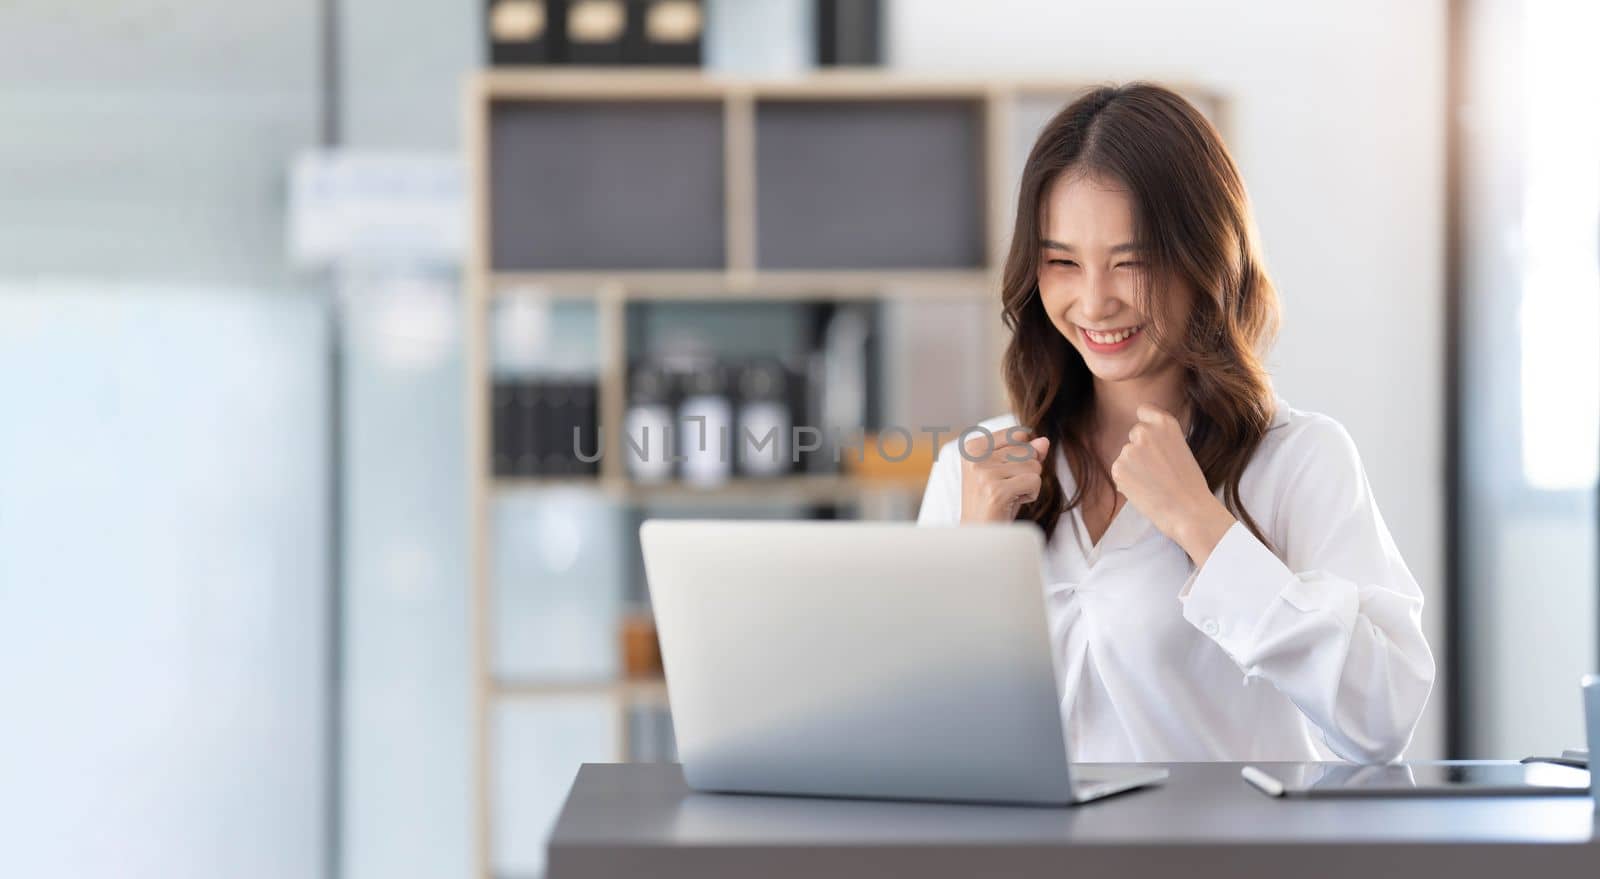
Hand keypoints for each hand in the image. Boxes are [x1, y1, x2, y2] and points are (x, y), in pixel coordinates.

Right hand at [959, 426, 1051, 522]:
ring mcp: (984, 473)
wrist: (980, 535)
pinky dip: (1031, 495)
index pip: (1018, 434)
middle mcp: (975, 457)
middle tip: (1004, 489)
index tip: (1001, 475)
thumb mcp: (1010, 471)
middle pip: (1028, 449)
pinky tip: (1012, 503)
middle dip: (1026, 471)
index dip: (1021, 456)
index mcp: (973, 447)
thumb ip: (1027, 452)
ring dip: (1029, 484)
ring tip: (1008, 497)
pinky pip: (1035, 481)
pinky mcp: (996, 490)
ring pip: (1034, 466)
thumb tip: (1044, 441)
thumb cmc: (994, 502)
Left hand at [1110, 404, 1235, 565]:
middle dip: (1141, 450)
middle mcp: (1144, 431)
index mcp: (1164, 422)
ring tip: (1155, 483)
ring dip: (1134, 467)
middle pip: (1134, 435)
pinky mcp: (1118, 468)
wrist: (1189, 511)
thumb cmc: (1190, 484)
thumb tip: (1139, 438)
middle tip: (1159, 471)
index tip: (1152, 438)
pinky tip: (1145, 491)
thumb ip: (1161, 438)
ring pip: (1126, 455)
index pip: (1144, 410)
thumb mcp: (1181, 448)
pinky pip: (1119, 471)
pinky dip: (1127, 481)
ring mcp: (1129, 449)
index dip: (1147, 424)